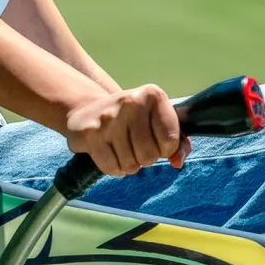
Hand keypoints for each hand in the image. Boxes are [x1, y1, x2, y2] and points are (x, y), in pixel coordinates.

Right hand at [62, 86, 189, 177]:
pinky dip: (114, 169)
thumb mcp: (156, 122)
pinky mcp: (91, 132)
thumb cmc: (129, 121)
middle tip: (135, 147)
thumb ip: (177, 143)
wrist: (87, 111)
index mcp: (153, 95)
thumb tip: (177, 162)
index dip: (166, 149)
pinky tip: (110, 155)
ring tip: (121, 150)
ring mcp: (109, 116)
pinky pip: (111, 167)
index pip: (171, 139)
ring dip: (128, 165)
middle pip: (149, 154)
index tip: (155, 142)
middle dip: (145, 159)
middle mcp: (131, 101)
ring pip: (130, 164)